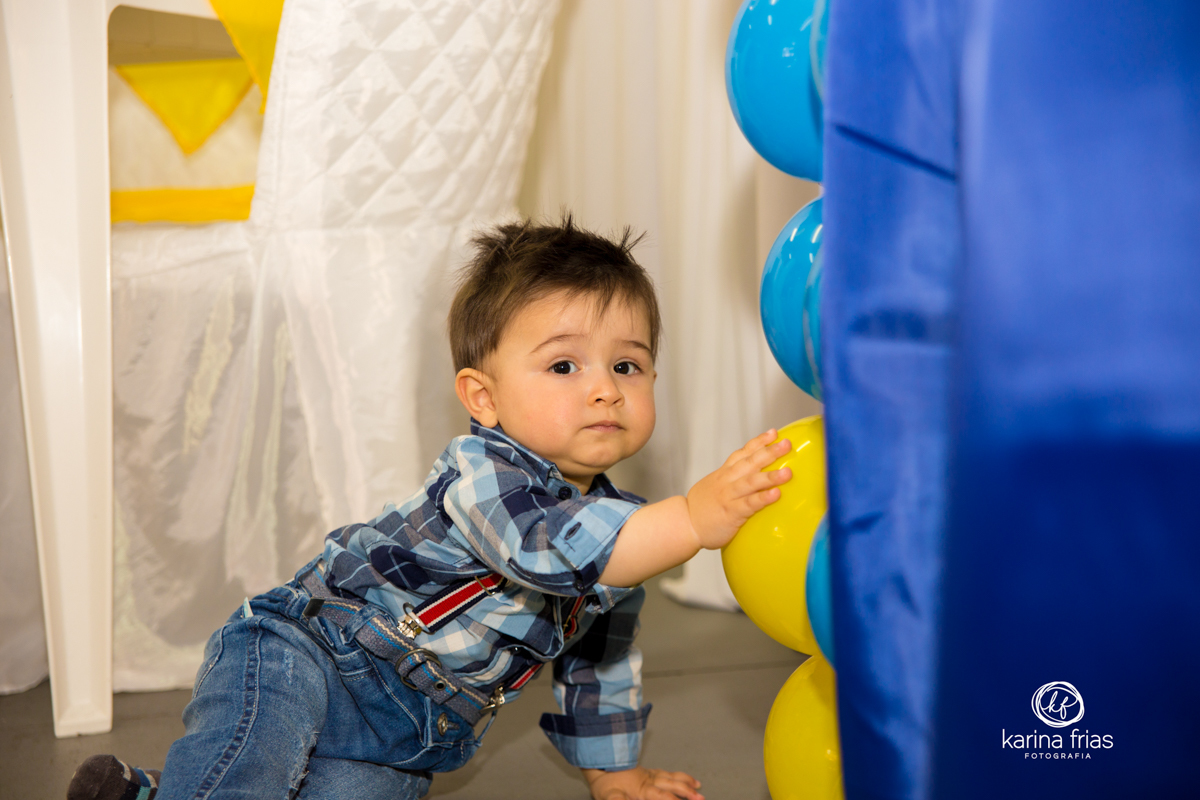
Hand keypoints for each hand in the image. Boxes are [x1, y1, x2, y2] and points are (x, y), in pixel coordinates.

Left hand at [583, 766, 703, 799]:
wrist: (599, 762)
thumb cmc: (604, 783)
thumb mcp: (610, 796)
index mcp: (643, 790)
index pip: (665, 798)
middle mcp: (650, 781)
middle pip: (673, 787)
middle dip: (688, 793)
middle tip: (701, 798)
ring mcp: (650, 775)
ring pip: (672, 778)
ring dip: (686, 783)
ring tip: (698, 788)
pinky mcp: (648, 771)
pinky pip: (668, 773)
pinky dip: (679, 776)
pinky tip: (685, 778)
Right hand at [684, 429, 791, 549]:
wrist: (684, 524)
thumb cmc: (703, 508)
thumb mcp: (714, 486)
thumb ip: (732, 480)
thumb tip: (753, 475)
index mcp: (724, 473)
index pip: (743, 453)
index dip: (758, 442)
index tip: (774, 433)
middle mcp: (727, 481)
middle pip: (750, 462)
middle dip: (770, 452)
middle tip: (786, 444)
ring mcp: (729, 496)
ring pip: (751, 482)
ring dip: (770, 476)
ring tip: (788, 472)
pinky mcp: (731, 513)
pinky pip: (749, 504)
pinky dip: (762, 498)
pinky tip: (776, 494)